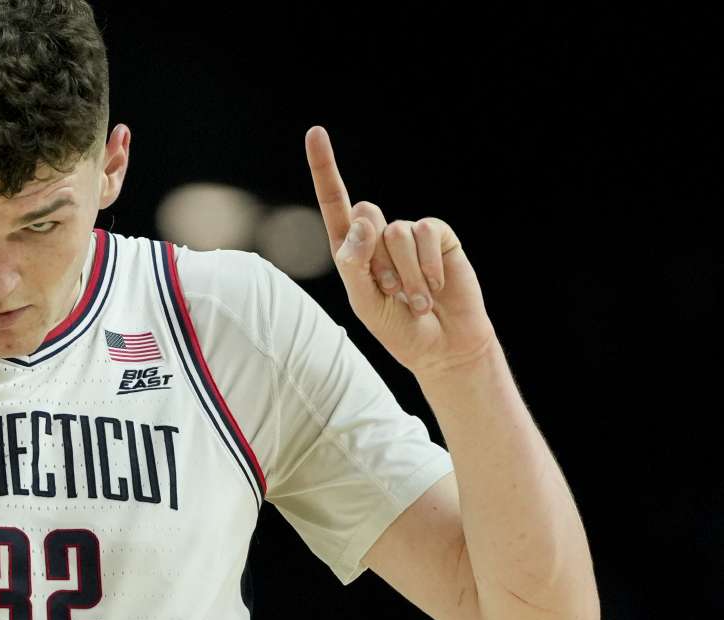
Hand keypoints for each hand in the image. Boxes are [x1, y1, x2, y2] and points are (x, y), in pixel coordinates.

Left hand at [304, 126, 497, 377]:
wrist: (443, 347)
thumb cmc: (398, 328)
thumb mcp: (365, 302)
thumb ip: (355, 263)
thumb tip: (364, 219)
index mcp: (352, 250)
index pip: (334, 203)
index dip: (325, 168)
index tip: (316, 132)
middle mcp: (379, 236)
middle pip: (366, 214)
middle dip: (377, 260)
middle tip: (392, 293)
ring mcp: (410, 234)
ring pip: (395, 231)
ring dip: (404, 274)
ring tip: (415, 299)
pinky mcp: (439, 236)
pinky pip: (426, 232)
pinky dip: (427, 265)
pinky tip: (434, 287)